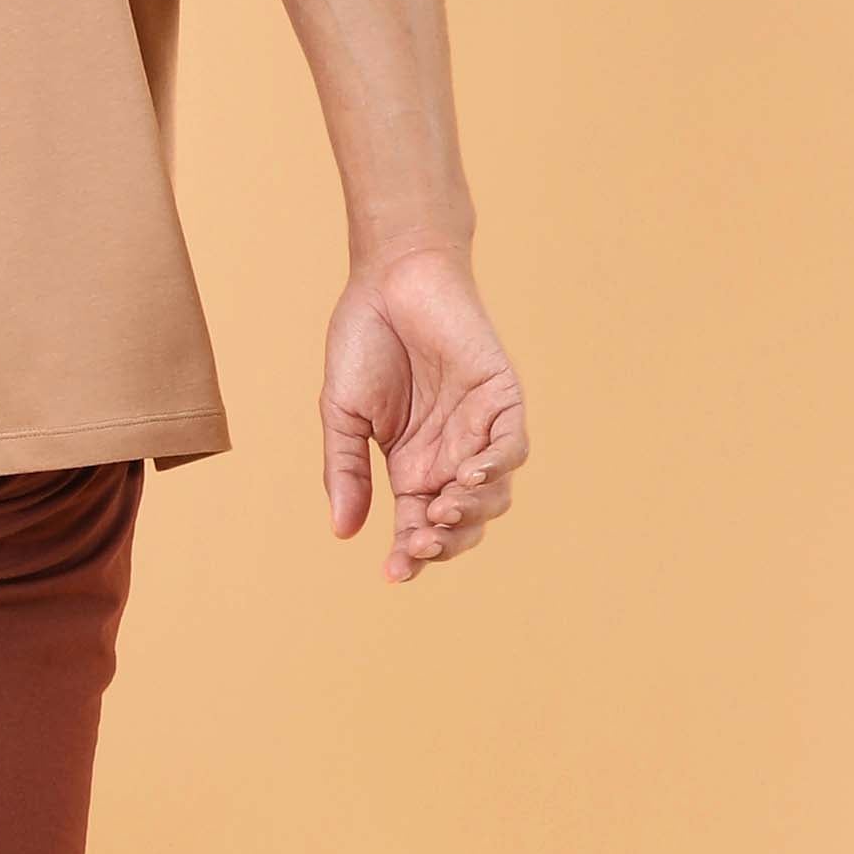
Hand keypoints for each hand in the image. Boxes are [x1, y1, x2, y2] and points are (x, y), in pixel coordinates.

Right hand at [321, 248, 528, 583]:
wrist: (388, 278)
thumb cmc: (362, 340)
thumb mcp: (342, 415)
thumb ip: (347, 470)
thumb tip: (344, 532)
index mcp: (409, 466)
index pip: (417, 527)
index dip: (410, 556)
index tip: (394, 574)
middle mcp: (448, 455)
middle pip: (460, 523)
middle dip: (443, 544)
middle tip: (421, 544)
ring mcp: (478, 429)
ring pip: (491, 495)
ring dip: (469, 513)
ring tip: (441, 512)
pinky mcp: (501, 399)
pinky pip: (511, 447)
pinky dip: (495, 468)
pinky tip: (467, 476)